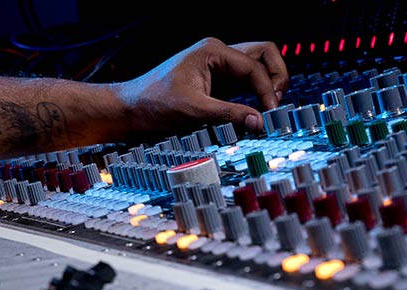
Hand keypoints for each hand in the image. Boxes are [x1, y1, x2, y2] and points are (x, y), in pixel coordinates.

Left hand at [117, 37, 288, 137]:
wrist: (131, 110)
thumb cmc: (153, 104)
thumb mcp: (193, 110)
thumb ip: (229, 114)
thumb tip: (259, 122)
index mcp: (213, 51)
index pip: (254, 67)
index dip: (267, 91)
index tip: (269, 114)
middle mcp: (218, 54)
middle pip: (263, 55)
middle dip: (274, 78)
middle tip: (275, 104)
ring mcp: (217, 68)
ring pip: (255, 68)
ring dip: (265, 86)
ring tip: (267, 109)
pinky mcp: (215, 84)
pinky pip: (243, 84)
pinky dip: (252, 96)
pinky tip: (252, 113)